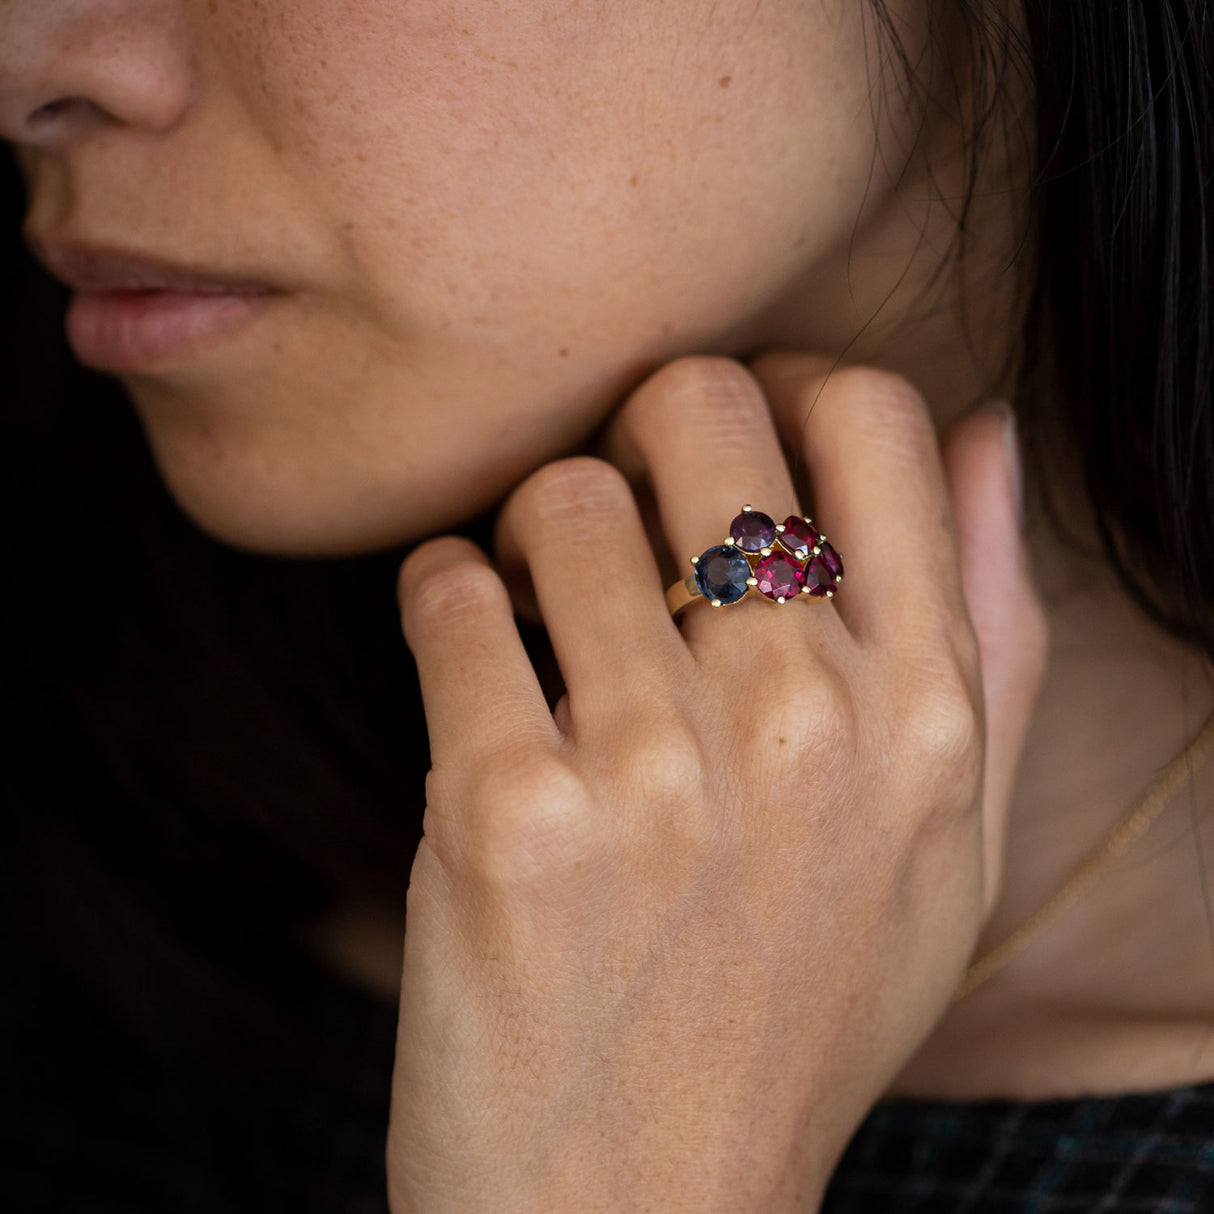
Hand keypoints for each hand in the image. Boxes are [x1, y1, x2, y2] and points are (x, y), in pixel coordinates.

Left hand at [387, 353, 1047, 1212]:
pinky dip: (440, 595)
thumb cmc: (791, 1013)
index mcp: (924, 715)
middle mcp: (807, 723)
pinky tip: (466, 649)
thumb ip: (989, 631)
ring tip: (534, 603)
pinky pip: (448, 592)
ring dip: (528, 528)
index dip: (786, 391)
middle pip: (701, 407)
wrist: (640, 1208)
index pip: (875, 419)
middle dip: (639, 432)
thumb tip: (986, 433)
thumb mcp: (944, 842)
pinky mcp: (511, 816)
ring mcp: (657, 770)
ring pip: (562, 495)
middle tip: (615, 511)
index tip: (725, 449)